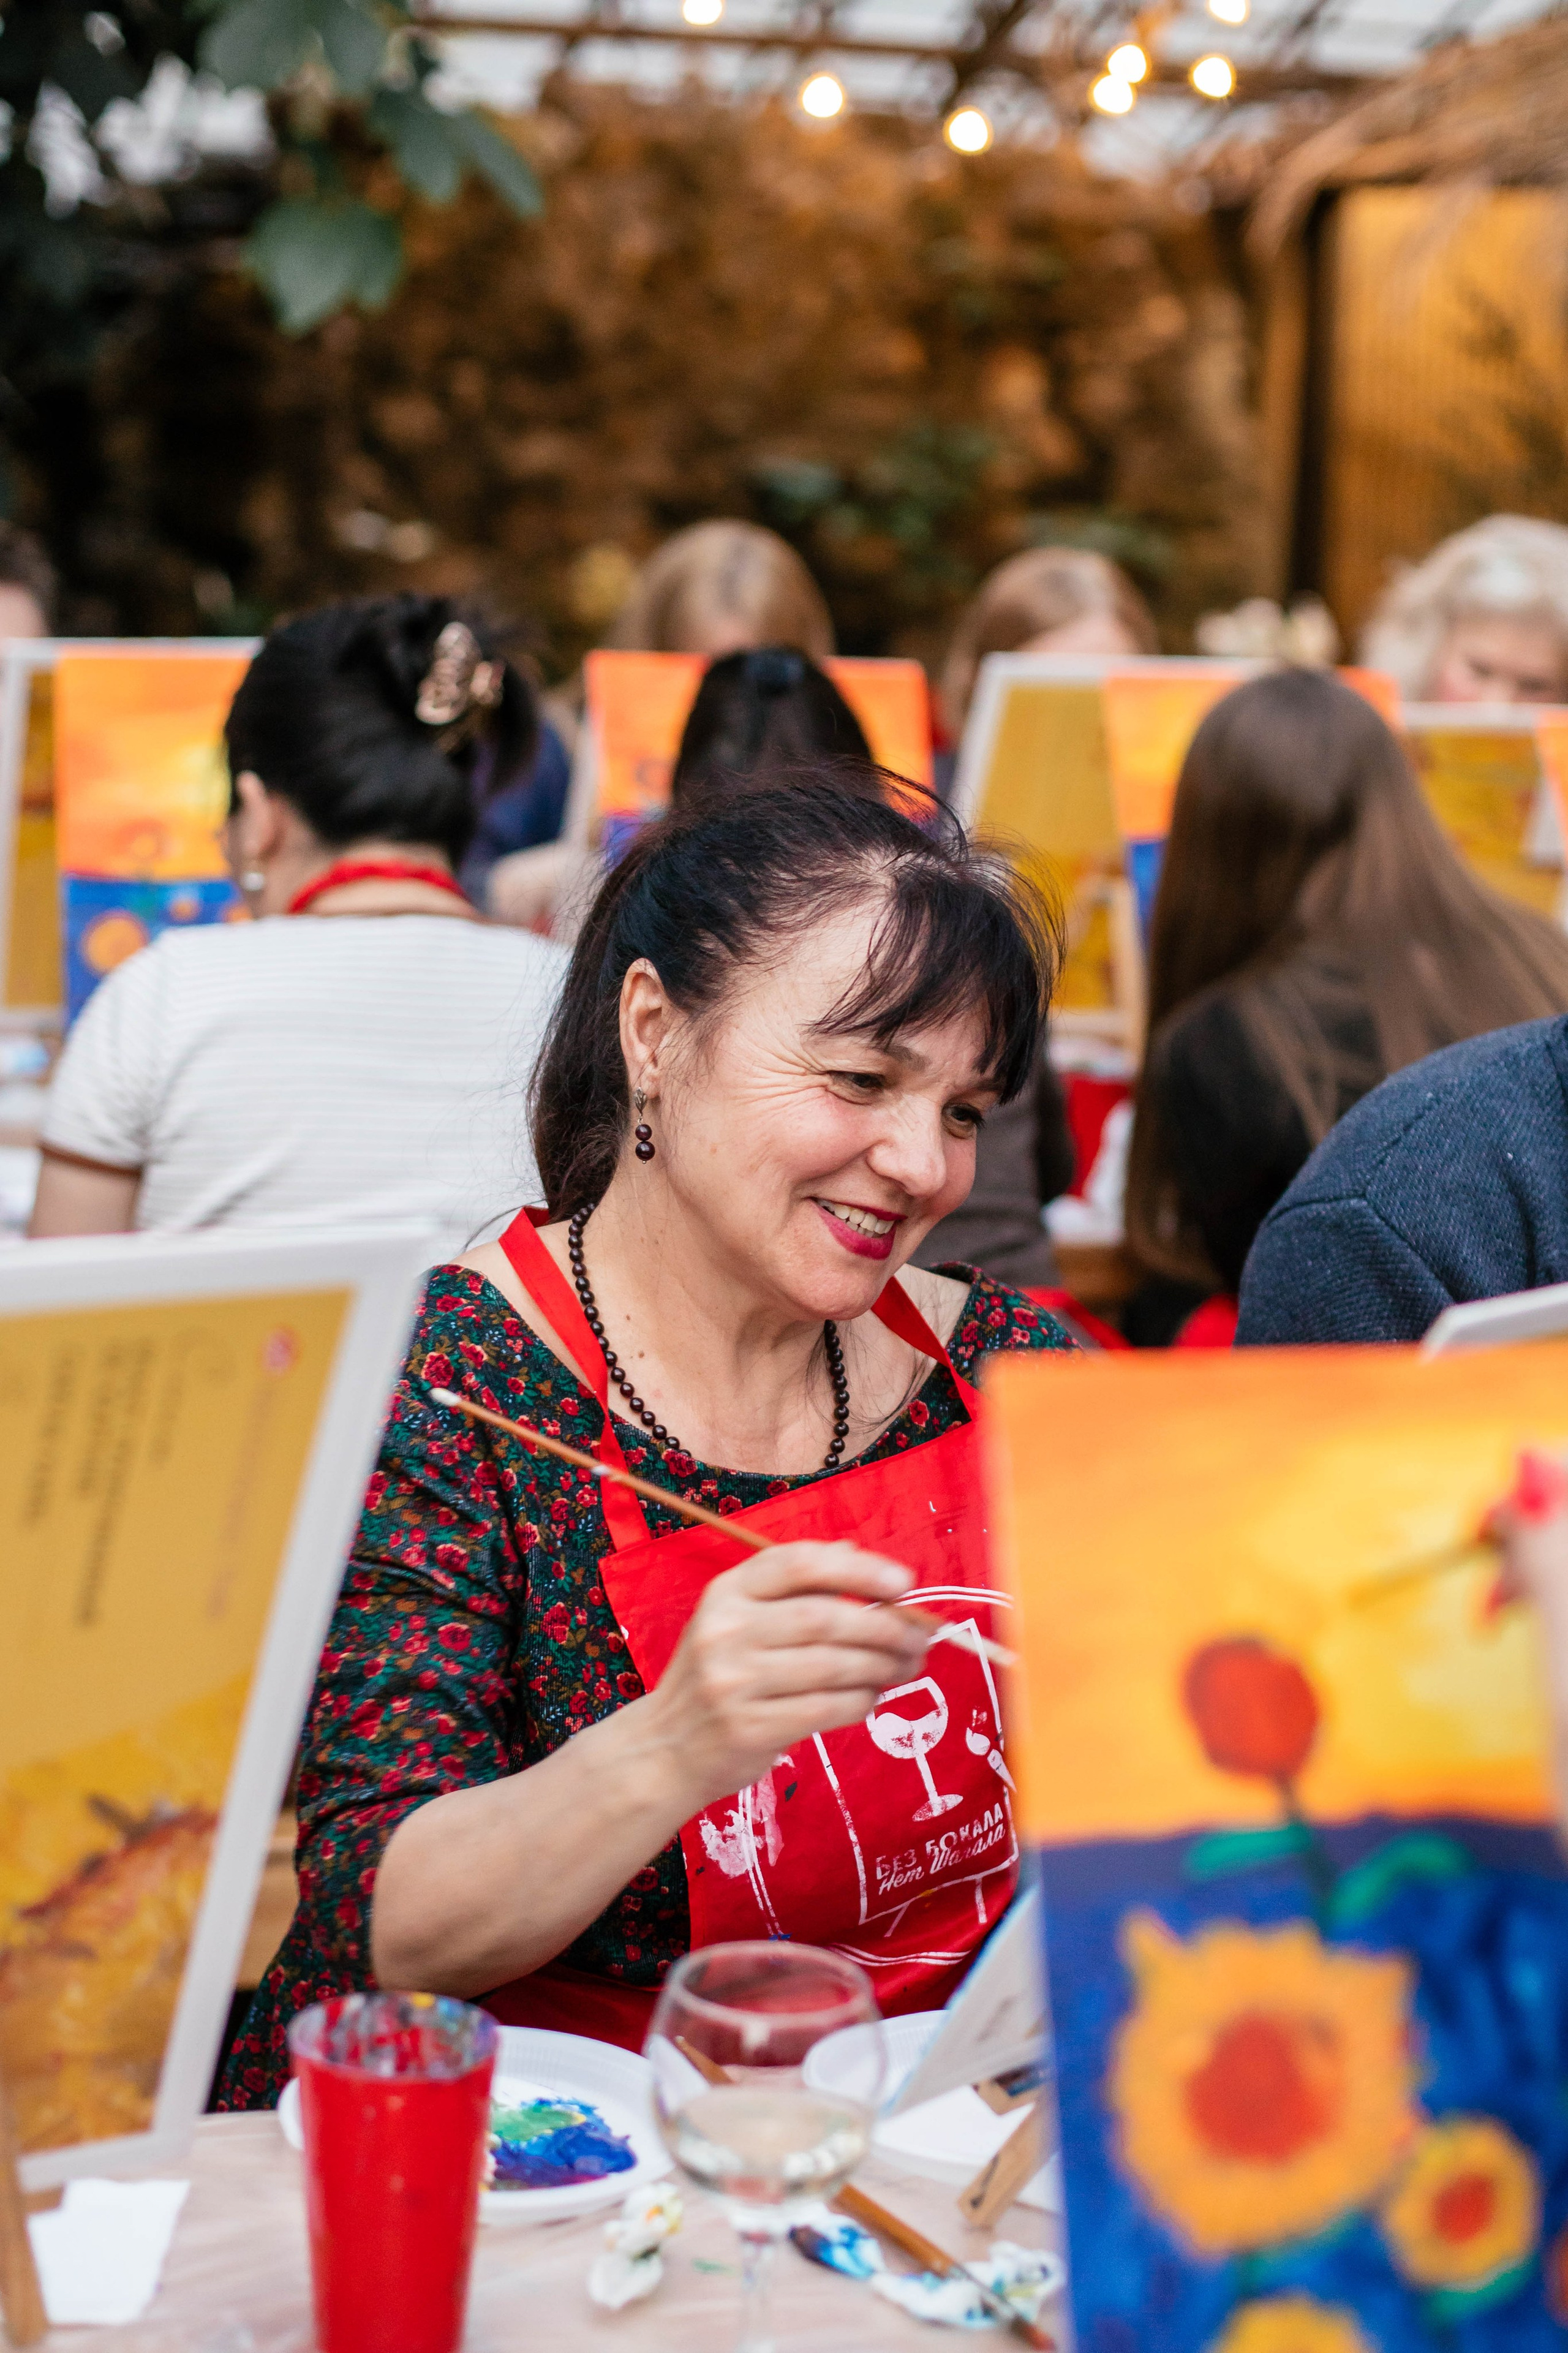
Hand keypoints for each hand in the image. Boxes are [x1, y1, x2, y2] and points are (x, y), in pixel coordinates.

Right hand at [643, 1541, 931, 1813]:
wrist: (666, 1748)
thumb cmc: (719, 1675)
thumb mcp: (739, 1618)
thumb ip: (795, 1588)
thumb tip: (858, 1554)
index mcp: (727, 1591)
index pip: (799, 1563)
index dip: (858, 1570)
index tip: (905, 1583)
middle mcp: (725, 1630)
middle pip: (824, 1618)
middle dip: (886, 1627)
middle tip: (922, 1636)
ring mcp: (733, 1682)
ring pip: (832, 1666)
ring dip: (883, 1666)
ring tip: (907, 1666)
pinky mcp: (749, 1728)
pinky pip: (826, 1709)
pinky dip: (861, 1701)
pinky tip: (872, 1696)